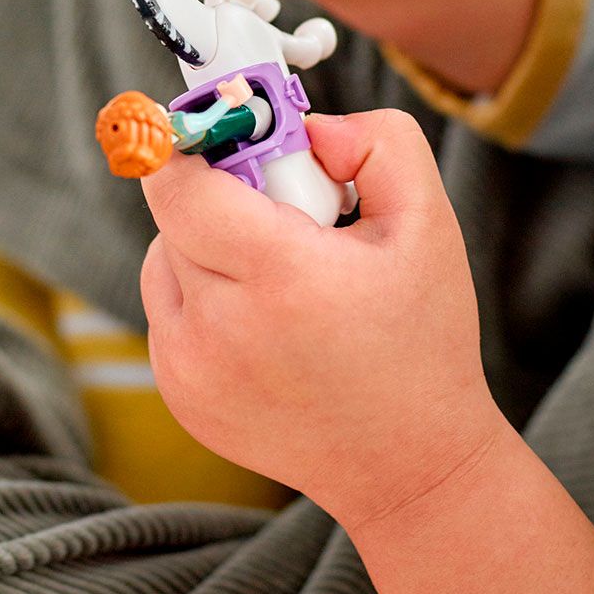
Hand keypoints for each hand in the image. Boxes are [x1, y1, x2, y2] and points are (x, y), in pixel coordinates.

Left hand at [138, 109, 502, 527]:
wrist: (410, 464)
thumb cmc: (422, 339)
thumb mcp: (429, 224)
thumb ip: (377, 143)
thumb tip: (307, 129)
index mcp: (280, 278)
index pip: (179, 185)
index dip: (196, 146)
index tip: (230, 135)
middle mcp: (219, 329)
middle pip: (174, 215)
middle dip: (222, 195)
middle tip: (286, 214)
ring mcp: (189, 369)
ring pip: (165, 260)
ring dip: (207, 247)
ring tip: (280, 275)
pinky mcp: (178, 395)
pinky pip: (169, 309)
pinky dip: (205, 297)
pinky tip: (266, 321)